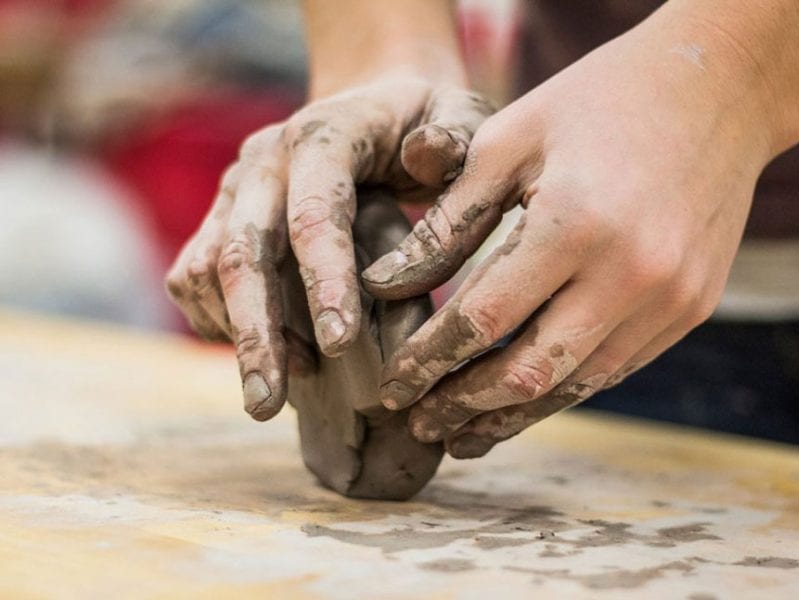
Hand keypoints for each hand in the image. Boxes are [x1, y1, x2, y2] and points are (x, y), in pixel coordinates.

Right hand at [165, 75, 491, 419]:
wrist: (372, 105)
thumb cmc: (425, 122)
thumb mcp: (459, 114)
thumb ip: (455, 137)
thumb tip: (426, 157)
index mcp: (324, 136)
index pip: (315, 213)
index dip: (324, 281)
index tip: (340, 346)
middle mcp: (264, 162)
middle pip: (242, 251)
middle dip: (256, 332)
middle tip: (267, 405)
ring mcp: (235, 191)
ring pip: (206, 269)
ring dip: (235, 335)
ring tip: (273, 394)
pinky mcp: (220, 218)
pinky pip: (194, 277)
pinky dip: (218, 323)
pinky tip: (264, 356)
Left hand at [362, 26, 775, 457]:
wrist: (721, 87)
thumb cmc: (597, 102)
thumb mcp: (509, 140)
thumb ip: (448, 221)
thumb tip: (385, 286)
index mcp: (574, 222)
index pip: (482, 318)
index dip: (428, 360)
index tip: (390, 385)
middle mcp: (631, 273)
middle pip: (529, 371)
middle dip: (464, 405)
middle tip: (418, 423)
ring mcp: (671, 298)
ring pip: (576, 384)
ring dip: (514, 415)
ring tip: (463, 435)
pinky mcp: (693, 308)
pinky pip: (617, 367)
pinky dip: (564, 388)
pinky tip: (526, 398)